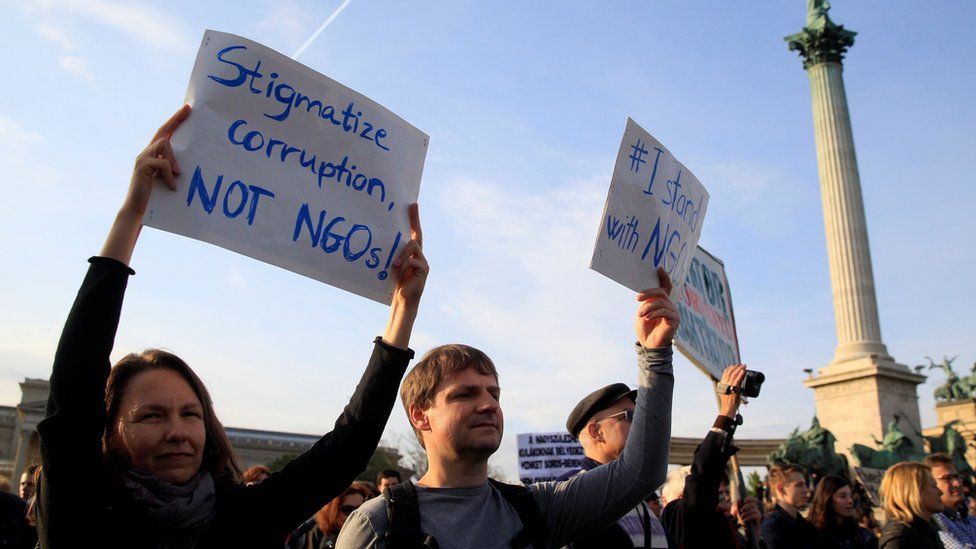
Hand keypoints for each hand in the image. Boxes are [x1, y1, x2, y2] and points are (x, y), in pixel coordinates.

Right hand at [100, 105, 190, 264]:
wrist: (137, 209)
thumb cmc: (154, 196)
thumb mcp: (166, 178)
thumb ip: (172, 167)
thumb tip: (186, 164)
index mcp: (153, 154)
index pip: (165, 133)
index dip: (175, 121)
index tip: (186, 109)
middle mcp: (146, 152)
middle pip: (162, 131)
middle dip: (175, 120)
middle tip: (187, 110)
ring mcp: (142, 158)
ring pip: (163, 144)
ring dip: (173, 158)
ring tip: (178, 173)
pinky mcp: (142, 167)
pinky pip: (162, 164)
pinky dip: (169, 175)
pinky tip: (172, 186)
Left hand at [391, 203, 426, 307]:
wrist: (403, 300)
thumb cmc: (395, 283)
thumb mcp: (393, 265)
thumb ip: (394, 254)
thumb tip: (384, 240)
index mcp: (412, 253)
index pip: (414, 233)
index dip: (414, 219)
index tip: (413, 205)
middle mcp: (420, 255)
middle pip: (417, 234)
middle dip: (414, 219)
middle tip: (411, 206)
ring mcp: (423, 261)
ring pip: (413, 246)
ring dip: (402, 254)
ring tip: (394, 265)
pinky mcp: (424, 269)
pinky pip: (412, 261)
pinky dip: (404, 265)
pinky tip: (399, 271)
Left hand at [634, 267, 679, 347]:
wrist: (648, 344)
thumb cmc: (645, 329)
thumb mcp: (643, 311)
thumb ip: (647, 302)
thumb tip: (646, 293)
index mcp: (662, 302)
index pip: (666, 287)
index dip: (664, 277)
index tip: (659, 268)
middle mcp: (669, 305)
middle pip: (661, 292)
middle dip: (648, 293)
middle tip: (637, 298)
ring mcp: (673, 312)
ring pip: (661, 302)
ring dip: (648, 307)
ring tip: (641, 315)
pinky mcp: (675, 320)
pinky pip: (664, 311)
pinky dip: (654, 313)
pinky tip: (647, 318)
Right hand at [719, 364, 746, 417]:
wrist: (728, 409)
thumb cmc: (729, 402)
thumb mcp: (727, 392)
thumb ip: (730, 386)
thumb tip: (736, 382)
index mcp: (722, 384)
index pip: (725, 373)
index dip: (731, 368)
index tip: (735, 365)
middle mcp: (724, 383)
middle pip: (730, 372)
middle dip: (736, 367)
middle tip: (741, 364)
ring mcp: (728, 386)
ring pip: (734, 375)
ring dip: (739, 369)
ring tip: (744, 366)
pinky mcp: (733, 388)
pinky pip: (737, 380)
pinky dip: (740, 375)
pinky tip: (743, 371)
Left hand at [732, 496, 761, 526]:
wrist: (749, 529)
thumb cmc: (744, 520)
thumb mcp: (740, 513)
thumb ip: (739, 506)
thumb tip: (738, 499)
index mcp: (751, 506)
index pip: (753, 499)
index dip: (750, 499)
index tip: (744, 501)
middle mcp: (755, 508)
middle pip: (752, 504)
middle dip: (746, 506)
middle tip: (741, 510)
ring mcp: (758, 513)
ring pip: (752, 510)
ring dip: (745, 514)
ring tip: (742, 518)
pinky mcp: (759, 518)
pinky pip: (753, 516)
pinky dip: (747, 518)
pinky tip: (744, 520)